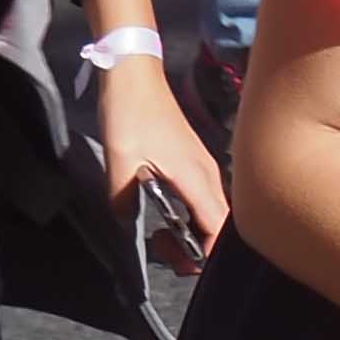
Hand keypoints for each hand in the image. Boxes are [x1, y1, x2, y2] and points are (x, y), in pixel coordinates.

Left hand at [92, 56, 224, 242]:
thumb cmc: (130, 116)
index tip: (180, 263)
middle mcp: (208, 176)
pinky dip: (190, 216)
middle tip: (163, 252)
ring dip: (193, 232)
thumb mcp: (119, 161)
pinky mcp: (195, 162)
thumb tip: (127, 221)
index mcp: (195, 178)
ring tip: (161, 237)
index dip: (206, 253)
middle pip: (220, 225)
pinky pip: (203, 200)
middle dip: (199, 248)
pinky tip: (165, 215)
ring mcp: (204, 168)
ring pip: (212, 212)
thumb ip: (123, 199)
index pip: (217, 228)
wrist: (136, 76)